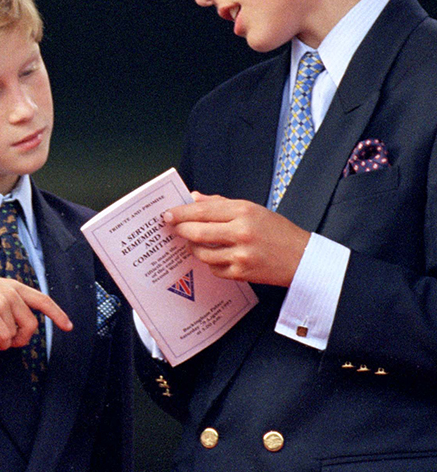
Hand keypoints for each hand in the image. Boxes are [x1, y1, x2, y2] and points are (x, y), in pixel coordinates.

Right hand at [0, 272, 72, 348]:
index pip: (43, 300)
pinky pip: (3, 338)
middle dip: (21, 339)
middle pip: (31, 326)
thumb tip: (20, 330)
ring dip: (2, 341)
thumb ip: (10, 304)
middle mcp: (12, 292)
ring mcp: (3, 301)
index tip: (68, 327)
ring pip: (15, 335)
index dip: (57, 314)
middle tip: (5, 341)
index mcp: (14, 286)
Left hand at [162, 192, 310, 286]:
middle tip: (174, 228)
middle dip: (181, 230)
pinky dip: (210, 262)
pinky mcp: (243, 272)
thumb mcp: (252, 209)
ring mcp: (241, 254)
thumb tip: (194, 198)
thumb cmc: (278, 231)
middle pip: (197, 232)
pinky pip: (214, 268)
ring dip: (194, 248)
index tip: (167, 214)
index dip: (180, 213)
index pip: (202, 210)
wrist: (304, 258)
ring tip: (195, 242)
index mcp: (243, 211)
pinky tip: (214, 256)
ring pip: (202, 252)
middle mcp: (241, 232)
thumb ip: (221, 203)